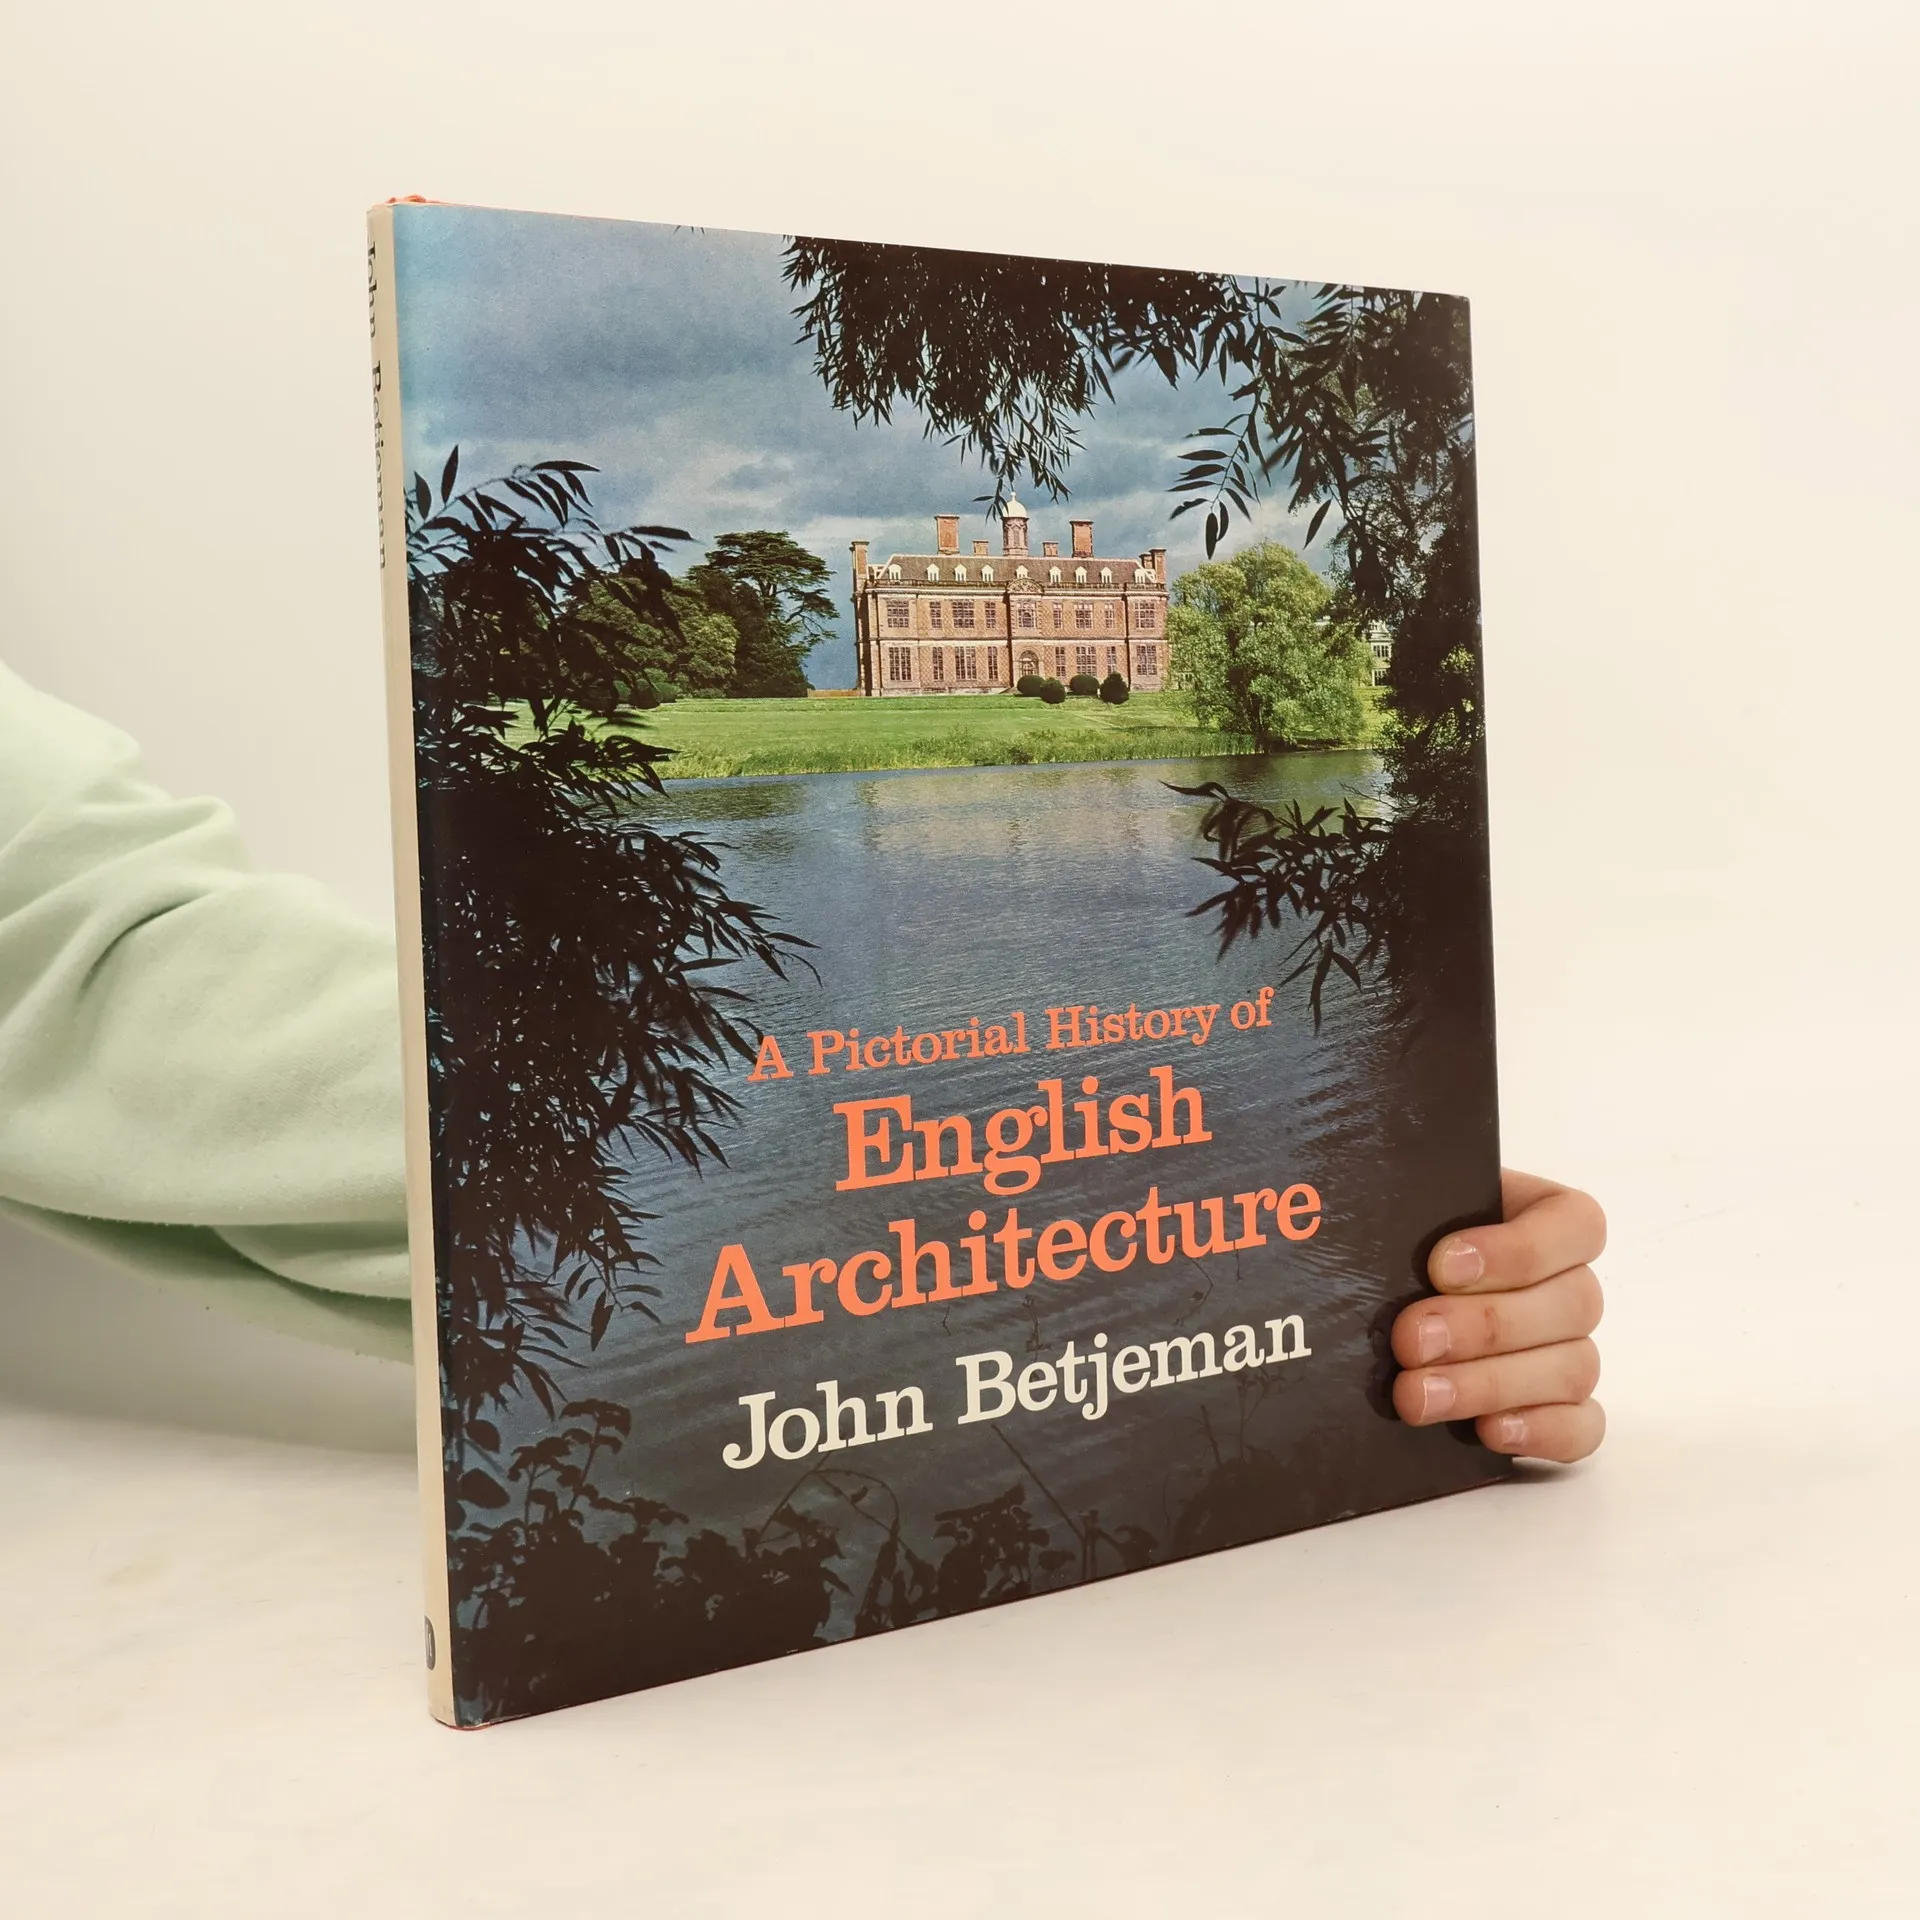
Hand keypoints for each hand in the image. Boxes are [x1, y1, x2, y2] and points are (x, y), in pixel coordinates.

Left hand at [1390, 1169, 1605, 1462]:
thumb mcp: (1406, 1203)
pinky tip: (1489, 1431)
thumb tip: (1333, 1204)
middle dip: (1484, 1327)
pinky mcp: (1562, 1410)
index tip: (1442, 1266)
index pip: (1574, 1225)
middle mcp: (1568, 1285)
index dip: (1518, 1249)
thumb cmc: (1401, 1239)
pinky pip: (1581, 1427)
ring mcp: (1570, 1350)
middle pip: (1572, 1305)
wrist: (1379, 1295)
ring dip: (1490, 1384)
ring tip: (1416, 1395)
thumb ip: (1408, 1198)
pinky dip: (1542, 1431)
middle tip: (1411, 1340)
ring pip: (1572, 1368)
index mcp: (1545, 1219)